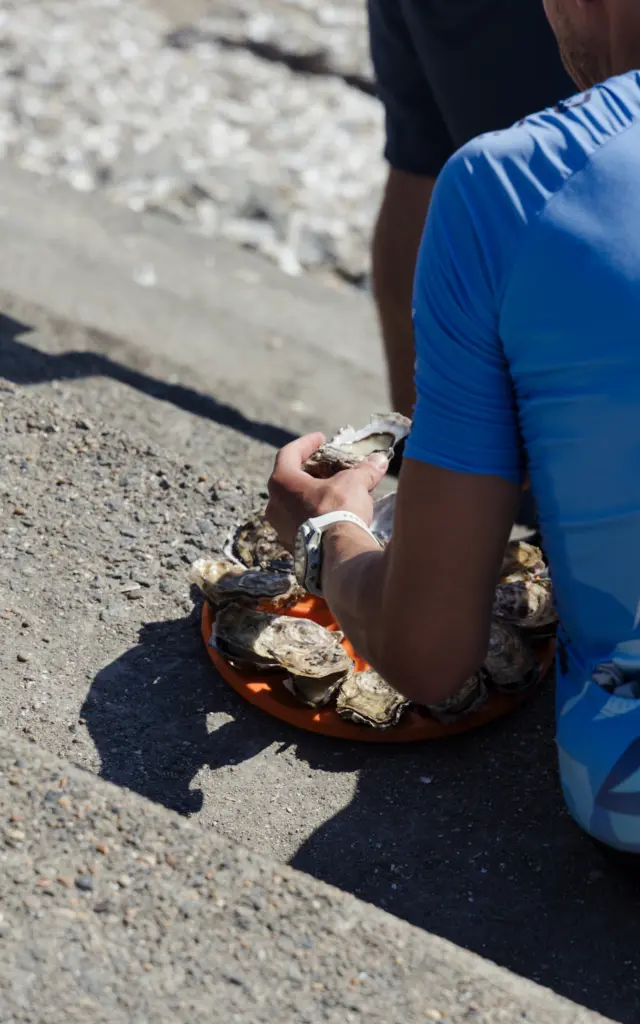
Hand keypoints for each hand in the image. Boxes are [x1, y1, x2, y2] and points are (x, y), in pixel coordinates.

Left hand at [266, 433, 388, 550]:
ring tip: (335, 492)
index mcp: (282, 482)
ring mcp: (280, 528)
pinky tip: (333, 515)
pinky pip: (301, 524)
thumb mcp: (354, 483)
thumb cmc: (339, 511)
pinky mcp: (292, 547)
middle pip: (290, 480)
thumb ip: (364, 470)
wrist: (337, 556)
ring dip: (313, 496)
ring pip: (295, 504)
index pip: (289, 453)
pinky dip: (315, 516)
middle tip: (329, 467)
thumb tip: (379, 460)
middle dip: (312, 472)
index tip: (321, 438)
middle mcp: (274, 505)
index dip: (306, 443)